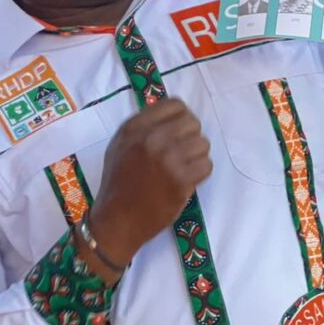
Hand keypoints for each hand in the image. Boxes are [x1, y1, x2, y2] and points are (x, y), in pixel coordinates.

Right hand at [86, 99, 212, 277]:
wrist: (117, 220)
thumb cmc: (118, 183)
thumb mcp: (120, 145)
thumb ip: (143, 127)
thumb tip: (172, 114)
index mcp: (134, 127)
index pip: (175, 105)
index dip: (181, 117)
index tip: (178, 130)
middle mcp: (151, 139)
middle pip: (193, 122)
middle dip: (191, 136)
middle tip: (182, 151)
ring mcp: (167, 160)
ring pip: (203, 144)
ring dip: (197, 155)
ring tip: (183, 166)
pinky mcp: (181, 181)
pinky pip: (206, 165)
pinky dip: (200, 173)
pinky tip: (186, 179)